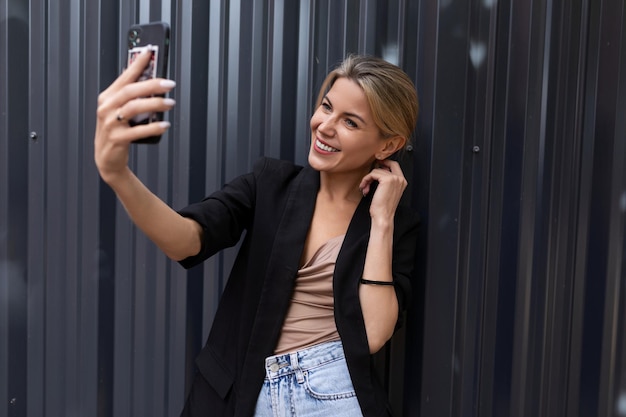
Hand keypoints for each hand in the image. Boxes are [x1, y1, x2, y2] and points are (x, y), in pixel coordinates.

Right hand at [94, 48, 175, 183]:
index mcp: (107, 97)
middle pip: (130, 91)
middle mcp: (106, 108)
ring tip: (170, 103)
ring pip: (133, 108)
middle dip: (151, 84)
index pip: (124, 77)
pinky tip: (165, 124)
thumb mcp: (120, 111)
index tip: (149, 53)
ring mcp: (110, 124)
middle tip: (169, 84)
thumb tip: (152, 80)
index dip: (137, 64)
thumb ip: (131, 97)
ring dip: (154, 104)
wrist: (107, 158)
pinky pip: (138, 131)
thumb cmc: (116, 132)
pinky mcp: (117, 139)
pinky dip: (153, 127)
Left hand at [359, 159, 407, 221]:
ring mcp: (394, 178)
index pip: (395, 165)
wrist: (383, 216)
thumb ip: (386, 180)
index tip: (376, 165)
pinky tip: (364, 188)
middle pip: (387, 164)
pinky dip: (366, 180)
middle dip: (376, 168)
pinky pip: (372, 174)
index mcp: (402, 181)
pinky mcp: (387, 179)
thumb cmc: (383, 207)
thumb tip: (378, 169)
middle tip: (368, 174)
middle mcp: (400, 179)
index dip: (385, 162)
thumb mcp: (387, 191)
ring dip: (368, 179)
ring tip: (365, 188)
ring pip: (377, 170)